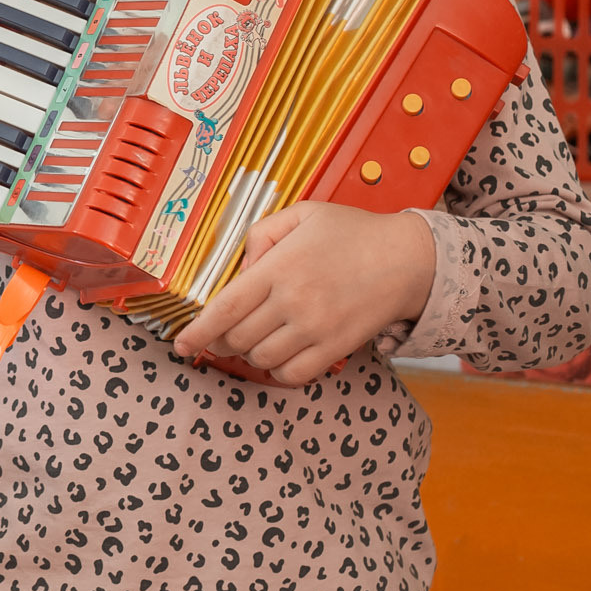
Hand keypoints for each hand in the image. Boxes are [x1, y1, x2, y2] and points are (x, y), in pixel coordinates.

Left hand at [172, 204, 436, 385]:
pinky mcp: (337, 348)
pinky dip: (279, 371)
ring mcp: (316, 328)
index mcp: (278, 268)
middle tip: (226, 332)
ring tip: (259, 337)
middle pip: (237, 338)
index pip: (224, 309)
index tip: (181, 344)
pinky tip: (281, 355)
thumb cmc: (352, 233)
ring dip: (250, 353)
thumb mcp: (301, 215)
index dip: (196, 332)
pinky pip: (293, 374)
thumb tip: (239, 273)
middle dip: (222, 340)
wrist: (409, 259)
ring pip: (261, 359)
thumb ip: (261, 236)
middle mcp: (294, 301)